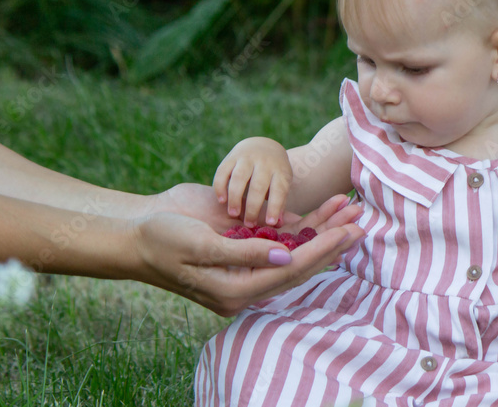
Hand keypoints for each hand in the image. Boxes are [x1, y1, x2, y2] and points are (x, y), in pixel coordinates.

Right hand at [129, 194, 363, 315]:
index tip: (346, 233)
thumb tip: (286, 256)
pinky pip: (283, 234)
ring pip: (297, 247)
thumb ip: (245, 253)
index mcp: (236, 291)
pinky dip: (307, 222)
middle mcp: (248, 281)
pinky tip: (328, 207)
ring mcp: (249, 261)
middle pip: (301, 263)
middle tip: (362, 223)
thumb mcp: (201, 246)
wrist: (135, 231)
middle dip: (333, 242)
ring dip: (325, 229)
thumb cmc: (162, 240)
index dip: (320, 251)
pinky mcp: (246, 242)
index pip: (290, 271)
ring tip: (352, 210)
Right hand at [213, 137, 291, 226]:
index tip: (270, 223)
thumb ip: (279, 202)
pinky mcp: (232, 156)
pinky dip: (220, 186)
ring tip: (233, 214)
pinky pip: (223, 171)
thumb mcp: (282, 184)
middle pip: (258, 186)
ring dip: (235, 197)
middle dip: (253, 207)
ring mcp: (247, 157)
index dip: (274, 207)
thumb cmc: (274, 173)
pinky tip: (221, 200)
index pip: (279, 190)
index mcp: (280, 171)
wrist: (264, 146)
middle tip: (248, 224)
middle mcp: (264, 162)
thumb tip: (278, 224)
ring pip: (239, 178)